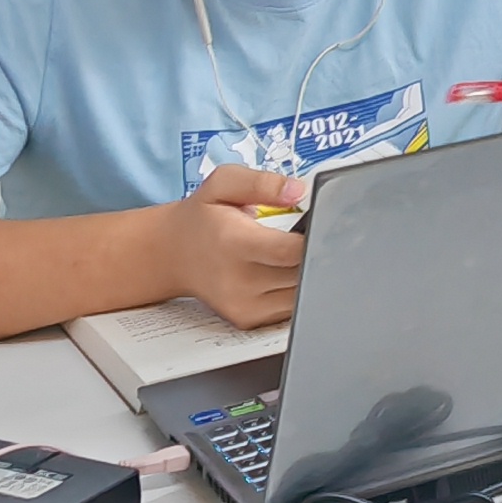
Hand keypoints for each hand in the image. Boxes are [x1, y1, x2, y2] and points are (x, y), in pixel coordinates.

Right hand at [170, 168, 308, 329]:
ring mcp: (241, 305)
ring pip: (300, 296)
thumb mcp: (223, 183)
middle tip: (324, 235)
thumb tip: (297, 191)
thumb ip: (262, 183)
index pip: (289, 252)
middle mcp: (237, 281)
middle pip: (300, 276)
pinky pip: (288, 310)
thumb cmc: (201, 217)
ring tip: (308, 252)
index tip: (328, 225)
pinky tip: (294, 272)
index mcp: (234, 243)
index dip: (316, 240)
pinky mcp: (246, 319)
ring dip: (312, 275)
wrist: (173, 254)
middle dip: (319, 255)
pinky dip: (299, 291)